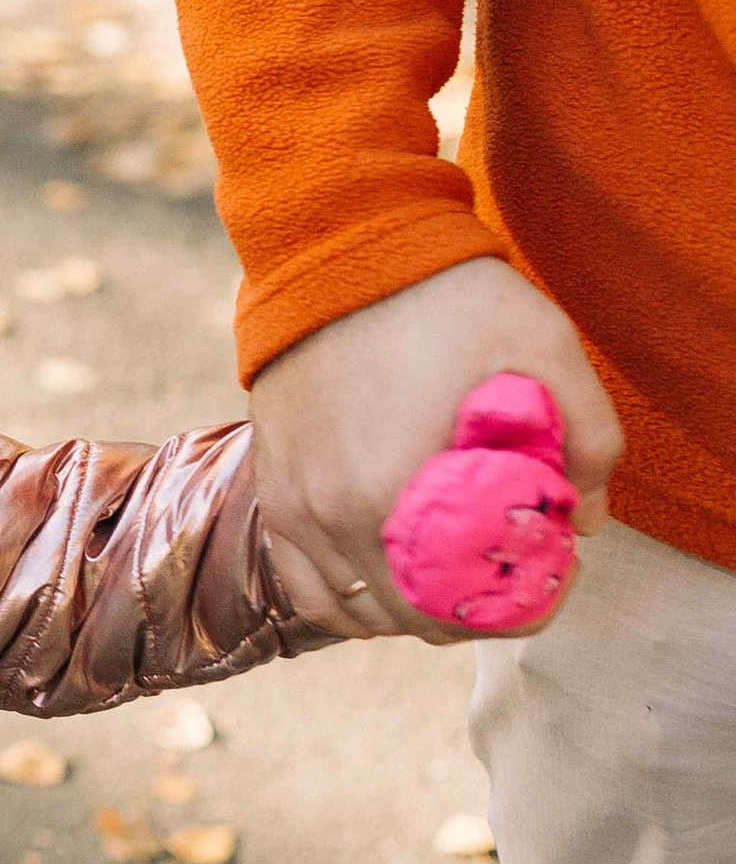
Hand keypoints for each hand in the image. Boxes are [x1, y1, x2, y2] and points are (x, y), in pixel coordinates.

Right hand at [250, 258, 620, 641]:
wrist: (341, 243)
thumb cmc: (447, 294)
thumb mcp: (548, 348)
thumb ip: (590, 438)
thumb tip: (585, 518)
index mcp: (397, 494)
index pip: (464, 606)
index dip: (521, 606)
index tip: (552, 573)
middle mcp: (335, 515)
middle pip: (414, 619)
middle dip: (471, 610)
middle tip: (510, 572)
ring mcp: (296, 506)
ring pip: (358, 610)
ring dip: (410, 611)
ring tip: (451, 577)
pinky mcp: (273, 487)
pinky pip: (305, 584)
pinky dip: (348, 599)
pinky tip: (385, 580)